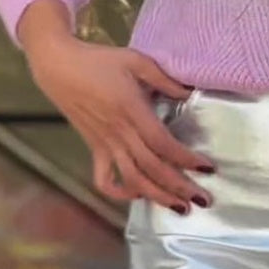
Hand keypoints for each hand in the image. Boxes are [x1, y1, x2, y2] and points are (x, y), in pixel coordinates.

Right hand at [25, 32, 215, 213]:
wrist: (60, 66)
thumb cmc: (100, 60)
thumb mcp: (137, 61)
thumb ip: (165, 79)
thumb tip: (190, 92)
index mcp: (132, 111)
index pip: (163, 144)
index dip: (186, 159)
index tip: (208, 168)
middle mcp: (119, 134)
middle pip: (152, 168)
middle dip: (179, 187)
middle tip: (203, 199)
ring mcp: (104, 144)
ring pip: (132, 179)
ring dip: (156, 196)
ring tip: (179, 207)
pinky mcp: (93, 148)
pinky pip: (103, 178)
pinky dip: (119, 192)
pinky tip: (137, 195)